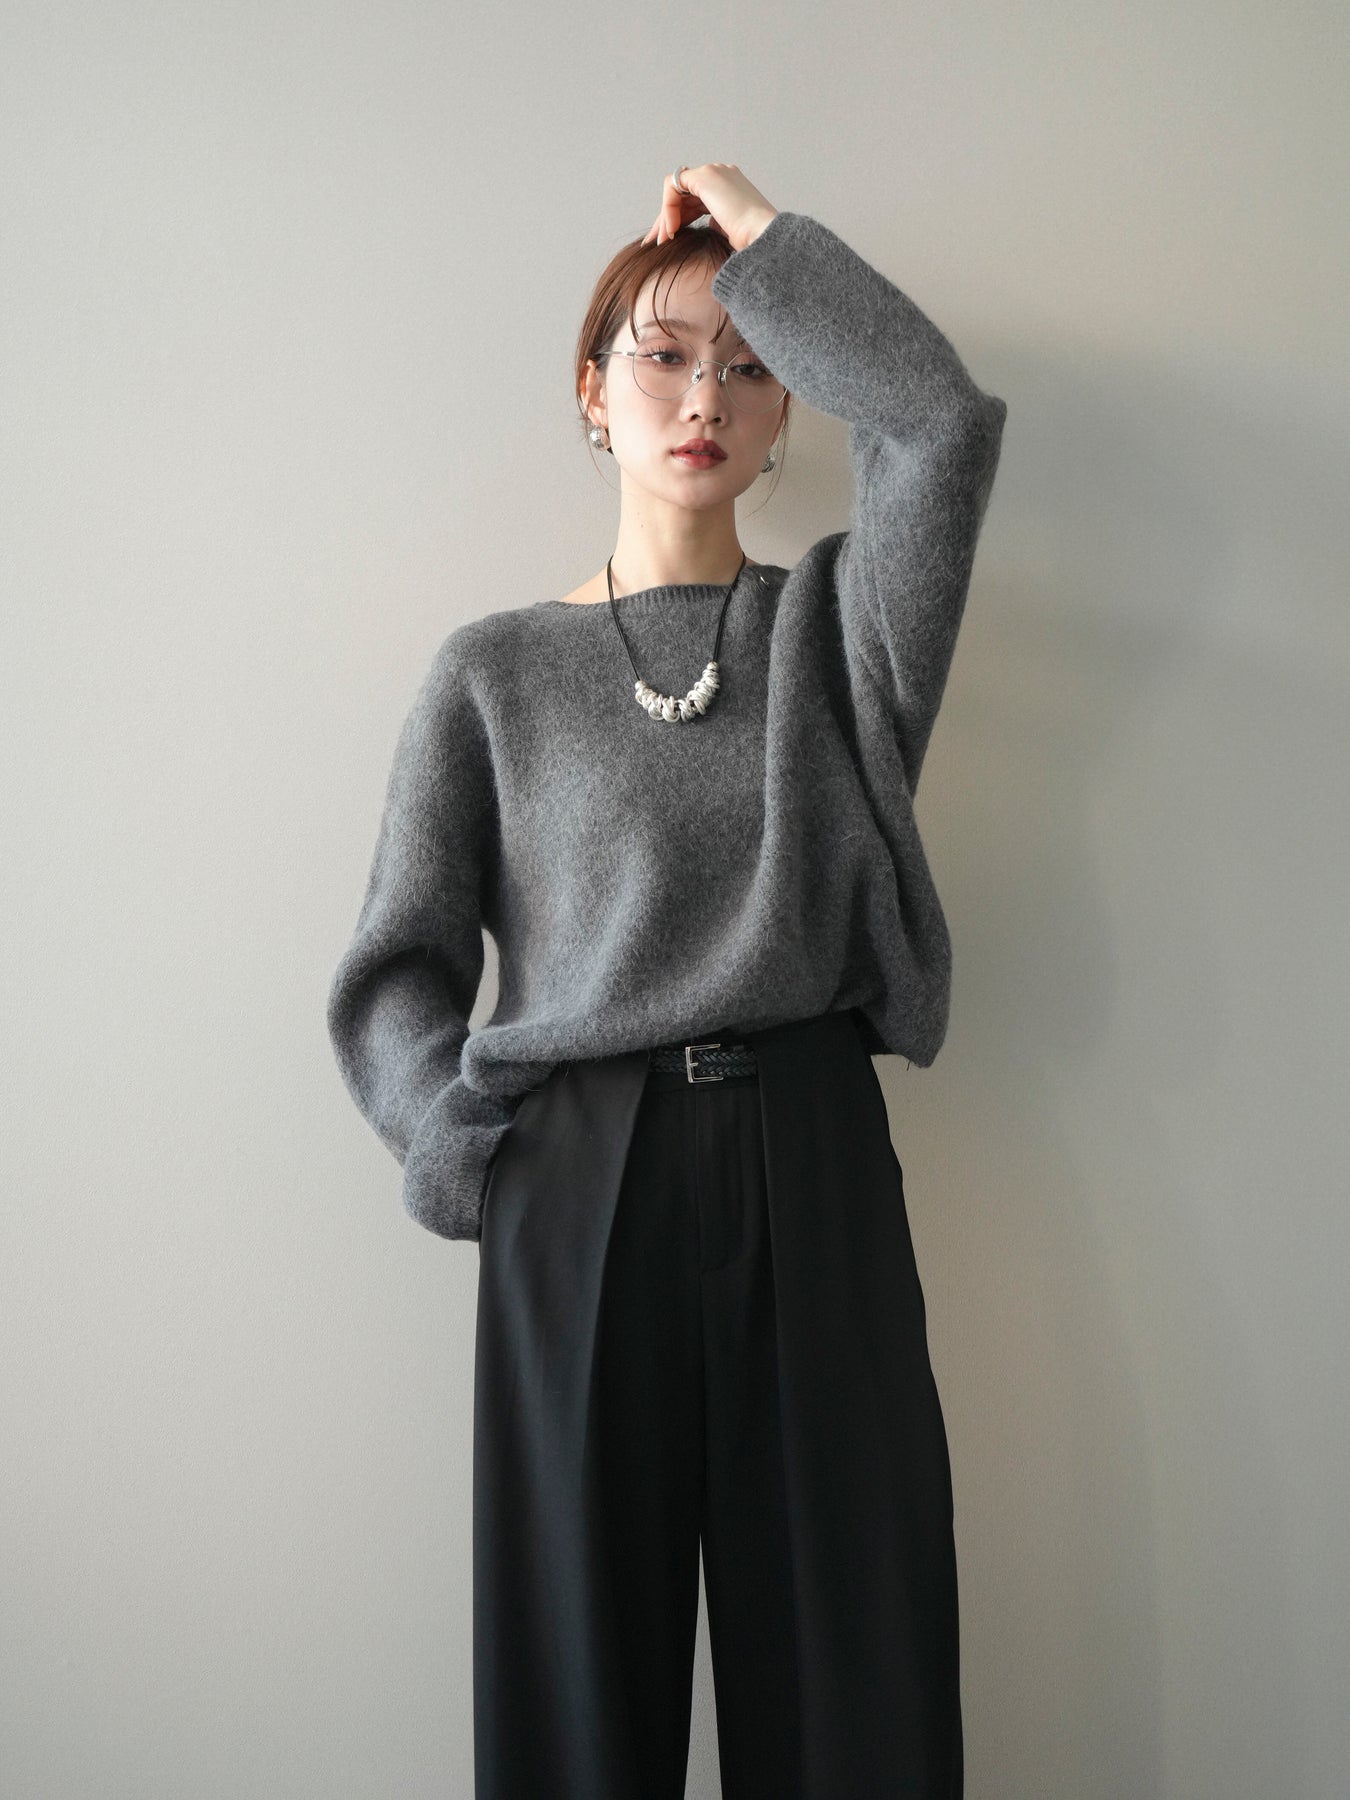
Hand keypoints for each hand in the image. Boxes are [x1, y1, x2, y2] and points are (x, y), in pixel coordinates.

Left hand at [639, 163, 777, 254]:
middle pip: (683, 193)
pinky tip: (671, 230)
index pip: (696, 198)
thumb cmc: (752, 242)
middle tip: (655, 241)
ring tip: (662, 241)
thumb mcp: (730, 231)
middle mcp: (722, 174)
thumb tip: (708, 227)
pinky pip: (673, 188)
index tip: (670, 239)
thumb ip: (717, 223)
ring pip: (676, 191)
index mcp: (731, 186)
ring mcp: (714, 172)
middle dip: (667, 217)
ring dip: (666, 217)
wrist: (762, 237)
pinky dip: (668, 209)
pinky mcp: (705, 176)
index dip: (680, 217)